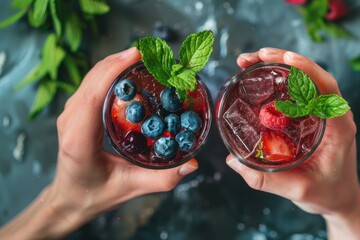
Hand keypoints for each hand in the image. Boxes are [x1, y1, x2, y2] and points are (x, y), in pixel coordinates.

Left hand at [0, 48, 197, 238]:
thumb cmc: (96, 193)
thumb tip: (192, 164)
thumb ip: (163, 178)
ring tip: (144, 60)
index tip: (136, 56)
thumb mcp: (131, 188)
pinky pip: (92, 83)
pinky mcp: (75, 111)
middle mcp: (70, 121)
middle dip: (120, 61)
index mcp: (80, 139)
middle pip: (92, 79)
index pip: (93, 95)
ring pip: (91, 77)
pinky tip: (129, 72)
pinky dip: (110, 72)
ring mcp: (70, 114)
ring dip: (115, 63)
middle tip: (151, 55)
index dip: (113, 71)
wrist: (70, 197)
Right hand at [227, 48, 359, 238]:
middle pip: (313, 76)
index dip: (307, 69)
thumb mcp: (298, 190)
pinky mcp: (314, 115)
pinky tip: (261, 77)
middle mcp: (334, 114)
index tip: (285, 57)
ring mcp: (324, 113)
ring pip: (305, 79)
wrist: (341, 198)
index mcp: (338, 127)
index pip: (327, 88)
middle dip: (284, 60)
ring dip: (280, 65)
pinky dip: (281, 79)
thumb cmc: (327, 193)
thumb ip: (266, 179)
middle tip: (253, 56)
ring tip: (251, 61)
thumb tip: (234, 161)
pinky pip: (299, 90)